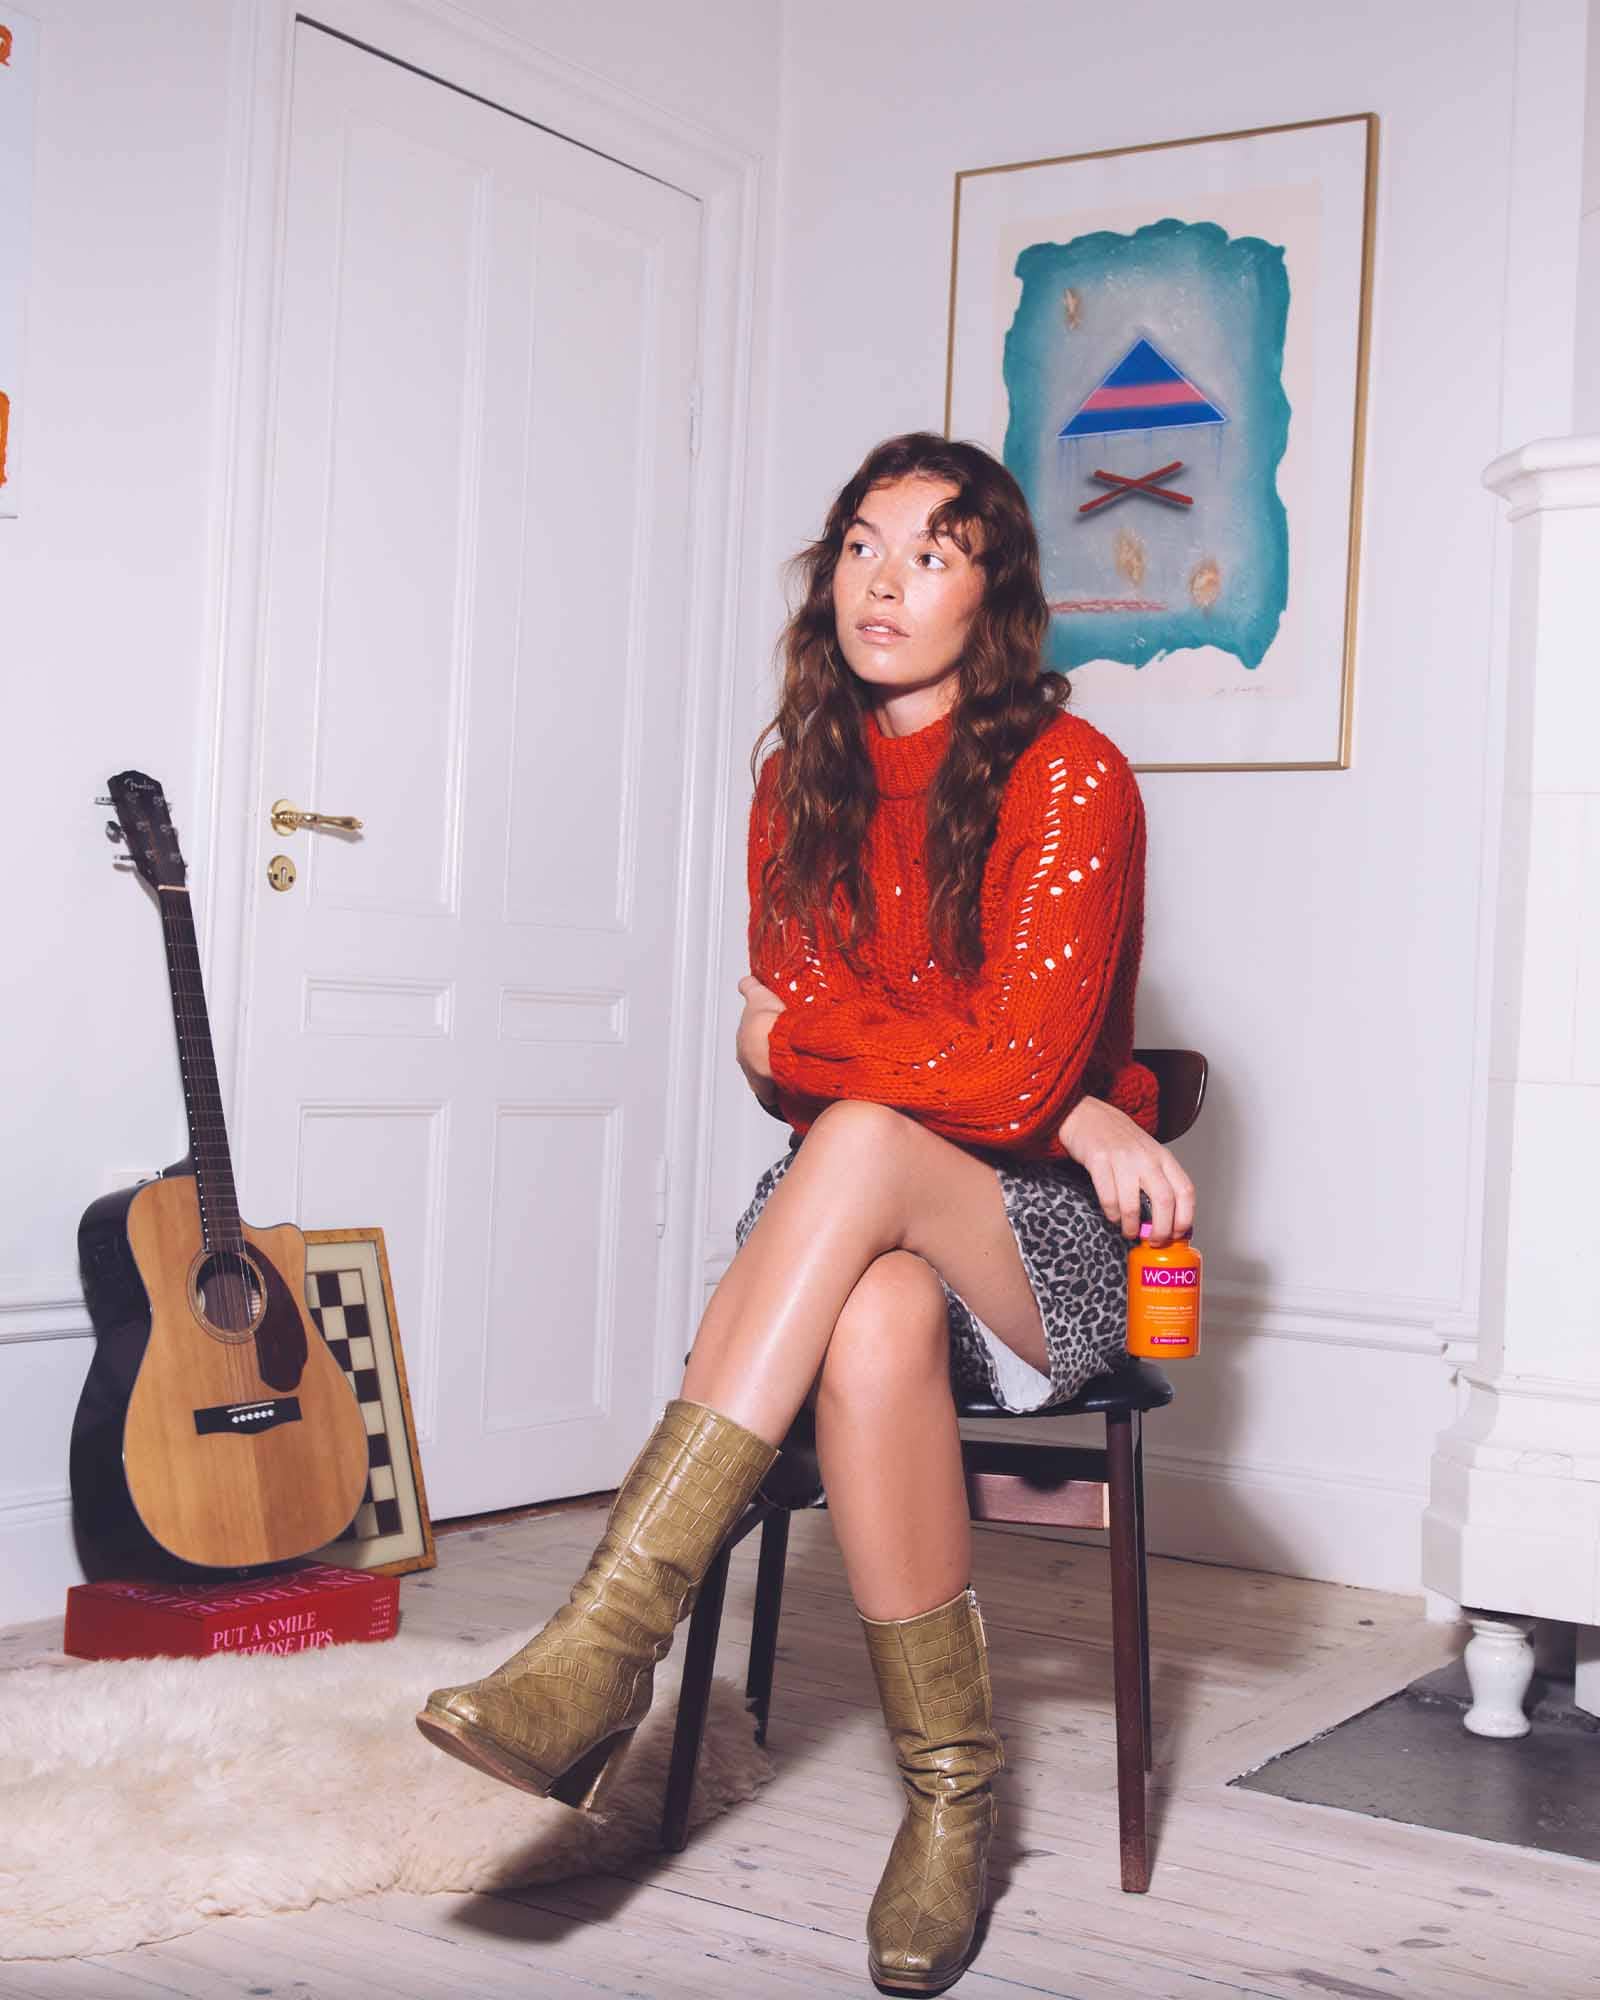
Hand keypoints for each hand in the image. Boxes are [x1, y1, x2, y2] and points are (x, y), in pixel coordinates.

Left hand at [736, 974, 784, 1110]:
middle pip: (756, 1060)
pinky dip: (779, 1093)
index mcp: (743, 1040)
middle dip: (769, 1057)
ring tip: (793, 1068)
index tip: (771, 1038)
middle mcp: (745, 1060)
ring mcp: (754, 1076)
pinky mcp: (766, 1090)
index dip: (760, 1038)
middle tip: (787, 1052)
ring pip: (763, 1077)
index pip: (749, 1040)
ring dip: (775, 1074)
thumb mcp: (759, 997)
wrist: (775, 1045)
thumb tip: (745, 981)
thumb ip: (751, 987)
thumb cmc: (766, 1023)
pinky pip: (772, 1094)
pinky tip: (791, 1088)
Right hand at [1056, 1094, 1194, 1244]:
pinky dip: (1113, 1215)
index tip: (1179, 1233)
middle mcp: (1146, 1158)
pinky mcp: (1098, 1162)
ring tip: (1130, 1232)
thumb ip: (1160, 1180)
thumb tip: (1171, 1217)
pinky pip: (1108, 1198)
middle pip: (1164, 1201)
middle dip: (1161, 1229)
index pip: (1185, 1191)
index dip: (1185, 1217)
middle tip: (1154, 1241)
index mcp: (1163, 1157)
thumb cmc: (1119, 1139)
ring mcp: (1122, 1159)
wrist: (1088, 1115)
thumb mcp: (1149, 1153)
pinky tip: (1114, 1217)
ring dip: (1132, 1227)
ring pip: (1134, 1205)